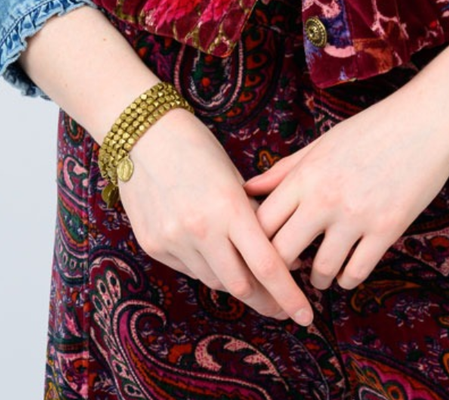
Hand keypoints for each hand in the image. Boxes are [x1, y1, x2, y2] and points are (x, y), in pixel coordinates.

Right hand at [116, 105, 313, 325]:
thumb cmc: (197, 148)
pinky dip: (207, 267)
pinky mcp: (153, 246)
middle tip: (283, 308)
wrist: (142, 133)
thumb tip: (280, 258)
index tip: (306, 316)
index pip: (267, 265)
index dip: (289, 296)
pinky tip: (212, 251)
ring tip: (250, 276)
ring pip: (214, 281)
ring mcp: (173, 240)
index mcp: (228, 207)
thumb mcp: (233, 179)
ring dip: (236, 282)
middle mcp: (200, 229)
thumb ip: (253, 218)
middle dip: (266, 301)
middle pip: (241, 286)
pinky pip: (189, 269)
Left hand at [242, 84, 448, 293]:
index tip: (262, 251)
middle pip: (282, 252)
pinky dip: (347, 279)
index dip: (255, 243)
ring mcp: (356, 215)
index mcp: (306, 174)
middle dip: (280, 268)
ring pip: (321, 270)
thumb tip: (249, 189)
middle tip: (286, 274)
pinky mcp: (386, 229)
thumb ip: (285, 170)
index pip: (262, 222)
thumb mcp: (323, 144)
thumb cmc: (372, 129)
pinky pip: (356, 272)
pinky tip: (347, 272)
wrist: (426, 121)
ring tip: (320, 276)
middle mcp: (325, 197)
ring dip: (317, 279)